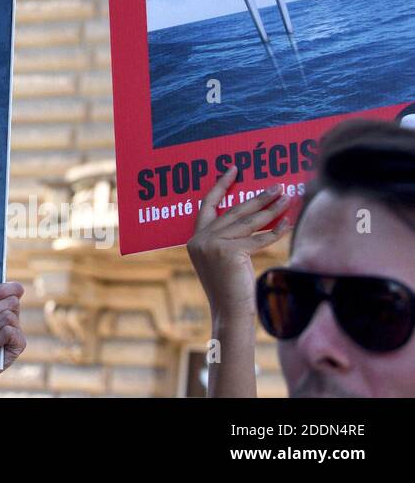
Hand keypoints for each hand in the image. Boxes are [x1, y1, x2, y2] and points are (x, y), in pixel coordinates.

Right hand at [187, 171, 291, 320]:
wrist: (230, 312)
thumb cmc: (230, 289)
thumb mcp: (224, 259)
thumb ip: (229, 239)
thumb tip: (255, 218)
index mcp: (195, 239)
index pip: (207, 205)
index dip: (220, 186)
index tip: (234, 169)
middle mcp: (201, 239)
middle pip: (234, 211)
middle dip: (258, 197)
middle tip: (278, 186)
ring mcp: (213, 244)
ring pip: (248, 222)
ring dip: (271, 209)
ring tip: (288, 198)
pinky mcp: (229, 252)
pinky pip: (257, 238)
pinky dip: (275, 231)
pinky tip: (287, 223)